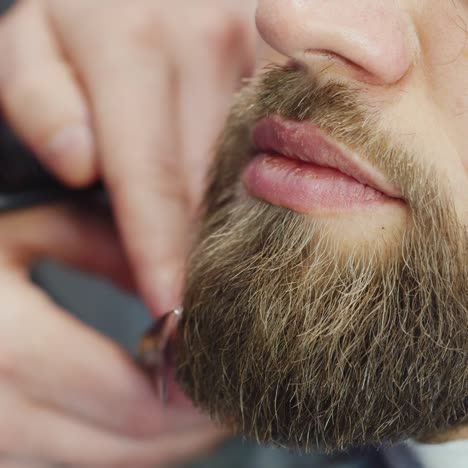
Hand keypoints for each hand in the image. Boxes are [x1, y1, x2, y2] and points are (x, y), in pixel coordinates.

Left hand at [0, 0, 256, 315]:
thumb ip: (38, 99)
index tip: (167, 308)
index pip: (151, 177)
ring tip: (234, 264)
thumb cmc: (88, 9)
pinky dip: (274, 182)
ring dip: (242, 222)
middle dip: (204, 249)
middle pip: (210, 181)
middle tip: (201, 302)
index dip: (159, 253)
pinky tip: (263, 207)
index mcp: (132, 42)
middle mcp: (207, 41)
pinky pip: (287, 139)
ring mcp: (257, 49)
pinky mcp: (285, 59)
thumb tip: (78, 161)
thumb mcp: (35, 40)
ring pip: (256, 166)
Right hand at [0, 204, 222, 467]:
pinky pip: (70, 463)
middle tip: (227, 393)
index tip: (227, 371)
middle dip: (188, 428)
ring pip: (101, 466)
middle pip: (123, 447)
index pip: (129, 399)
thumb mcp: (29, 227)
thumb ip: (106, 250)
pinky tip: (143, 411)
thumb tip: (172, 288)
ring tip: (198, 403)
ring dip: (161, 442)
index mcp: (0, 343)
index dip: (189, 394)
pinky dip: (119, 444)